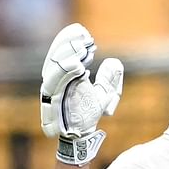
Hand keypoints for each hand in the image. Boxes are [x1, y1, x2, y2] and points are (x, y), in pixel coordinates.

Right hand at [40, 23, 123, 165]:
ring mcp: (53, 90)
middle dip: (68, 43)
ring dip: (68, 55)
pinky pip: (56, 84)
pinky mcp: (54, 101)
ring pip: (54, 67)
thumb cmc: (89, 114)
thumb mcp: (104, 94)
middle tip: (84, 36)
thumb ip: (108, 79)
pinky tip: (80, 66)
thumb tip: (116, 62)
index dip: (71, 40)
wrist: (82, 134)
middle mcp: (54, 80)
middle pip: (56, 55)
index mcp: (64, 75)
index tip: (85, 34)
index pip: (62, 52)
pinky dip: (66, 73)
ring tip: (83, 47)